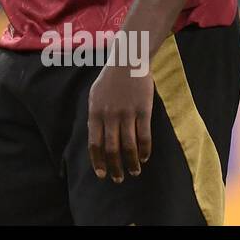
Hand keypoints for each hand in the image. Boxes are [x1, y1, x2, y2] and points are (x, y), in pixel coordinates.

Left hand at [87, 56, 153, 182]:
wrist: (128, 61)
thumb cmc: (110, 80)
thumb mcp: (95, 96)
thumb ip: (95, 117)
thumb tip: (95, 139)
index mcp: (95, 112)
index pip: (94, 143)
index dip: (98, 161)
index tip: (101, 174)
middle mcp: (110, 115)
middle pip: (111, 148)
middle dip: (114, 167)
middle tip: (118, 179)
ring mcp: (127, 113)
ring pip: (129, 145)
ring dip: (132, 162)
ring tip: (134, 171)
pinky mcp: (143, 110)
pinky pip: (144, 135)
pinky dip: (145, 150)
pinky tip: (145, 157)